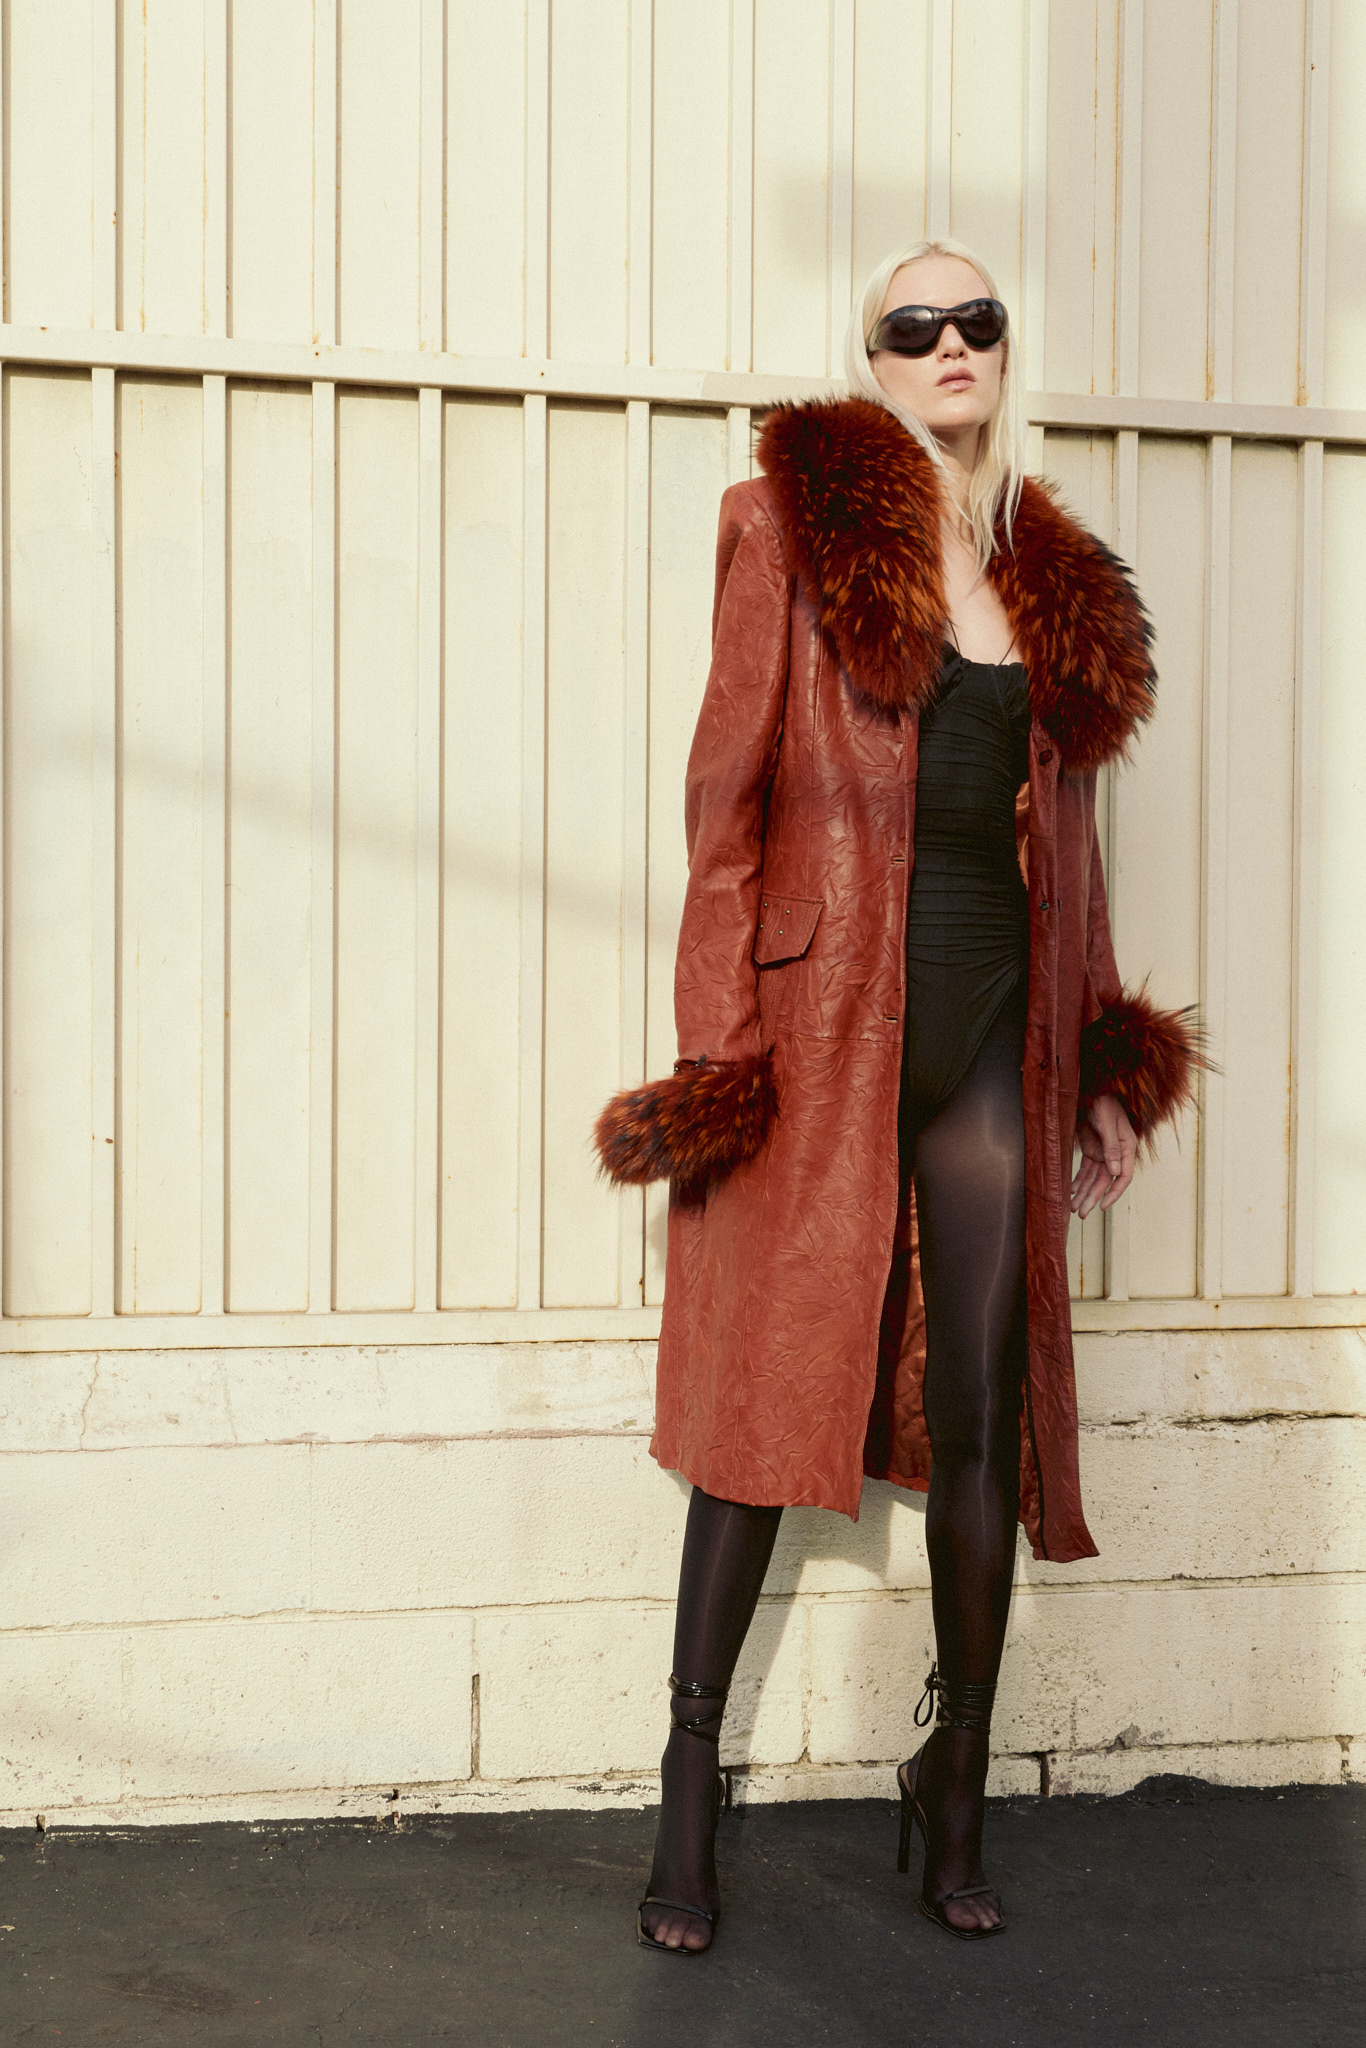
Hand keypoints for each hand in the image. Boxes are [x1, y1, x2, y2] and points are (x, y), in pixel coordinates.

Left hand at [1071, 1095, 1136, 1217]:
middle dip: (1093, 1198)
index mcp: (1126, 1146)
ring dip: (1084, 1193)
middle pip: (1105, 1181)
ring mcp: (1103, 1152)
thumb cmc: (1103, 1102)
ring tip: (1074, 1208)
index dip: (1114, 1193)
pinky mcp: (1091, 1149)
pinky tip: (1071, 1192)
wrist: (1090, 1090)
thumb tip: (1115, 1172)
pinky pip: (1085, 1170)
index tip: (1103, 1206)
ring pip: (1093, 1178)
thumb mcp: (1107, 1122)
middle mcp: (1116, 1152)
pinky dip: (1078, 1181)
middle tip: (1082, 1214)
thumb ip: (1111, 1147)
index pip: (1124, 1176)